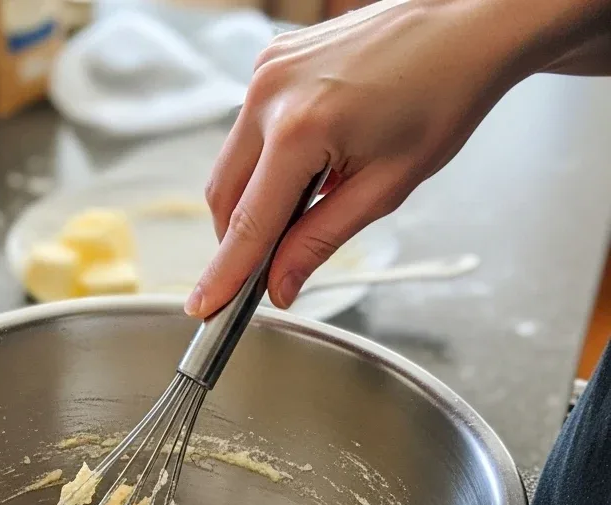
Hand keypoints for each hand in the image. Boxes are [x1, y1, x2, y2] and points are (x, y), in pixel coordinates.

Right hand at [186, 0, 573, 316]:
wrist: (468, 23)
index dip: (224, 275)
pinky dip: (263, 163)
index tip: (205, 307)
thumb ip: (319, 241)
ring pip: (231, 165)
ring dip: (251, 200)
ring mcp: (266, 72)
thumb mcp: (384, 188)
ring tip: (305, 204)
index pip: (248, 224)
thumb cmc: (442, 94)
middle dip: (237, 239)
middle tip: (265, 268)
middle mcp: (270, 95)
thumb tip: (279, 284)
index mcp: (299, 130)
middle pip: (223, 196)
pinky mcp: (270, 61)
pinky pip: (247, 130)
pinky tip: (305, 165)